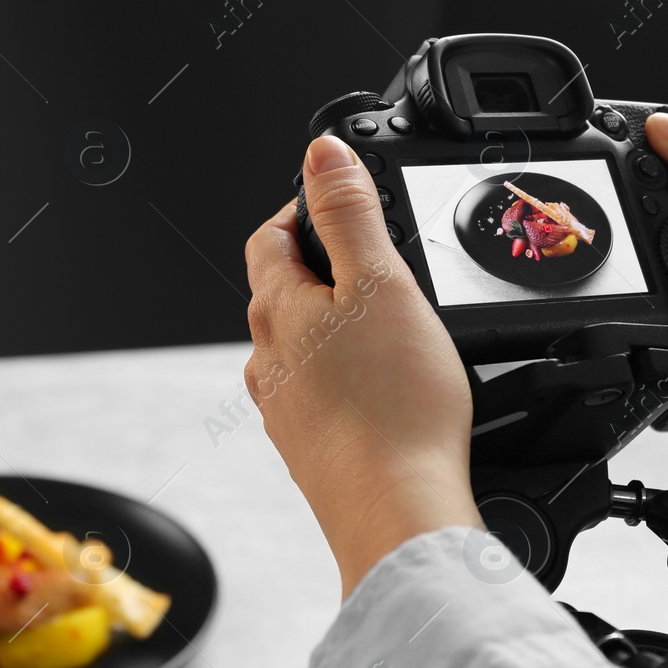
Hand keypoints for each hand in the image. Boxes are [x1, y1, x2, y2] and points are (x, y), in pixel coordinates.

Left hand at [245, 136, 480, 595]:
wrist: (398, 515)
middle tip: (375, 258)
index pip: (269, 238)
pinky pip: (321, 397)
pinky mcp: (312, 451)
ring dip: (334, 328)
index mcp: (277, 312)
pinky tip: (387, 391)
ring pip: (300, 349)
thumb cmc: (393, 410)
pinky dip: (348, 379)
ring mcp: (286, 411)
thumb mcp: (382, 283)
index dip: (302, 208)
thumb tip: (321, 151)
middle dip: (323, 268)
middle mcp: (268, 363)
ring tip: (388, 324)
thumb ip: (350, 213)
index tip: (339, 199)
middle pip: (282, 293)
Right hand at [643, 114, 667, 489]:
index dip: (656, 173)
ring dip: (632, 313)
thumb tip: (667, 130)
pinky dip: (644, 373)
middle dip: (630, 250)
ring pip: (651, 320)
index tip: (614, 158)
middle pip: (661, 258)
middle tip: (602, 237)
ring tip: (613, 296)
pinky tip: (634, 359)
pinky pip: (660, 381)